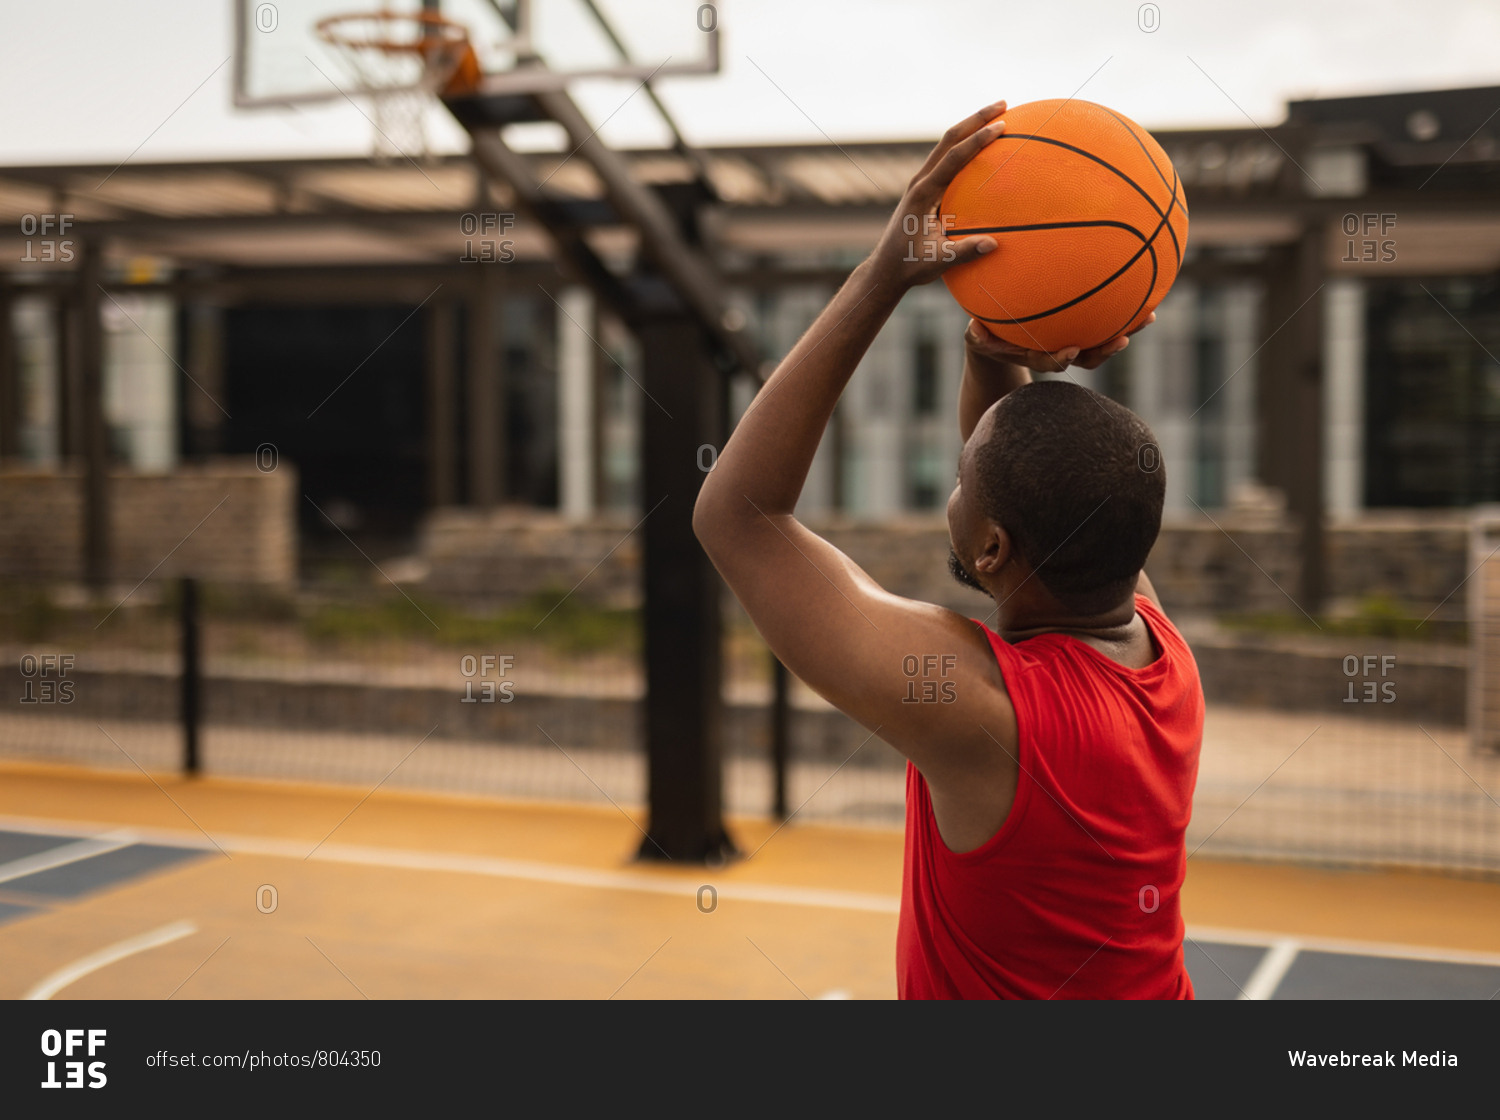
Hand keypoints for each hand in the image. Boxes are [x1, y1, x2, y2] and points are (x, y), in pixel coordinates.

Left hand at [866, 101, 1007, 289]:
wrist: (886, 269)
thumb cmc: (910, 266)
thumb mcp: (937, 262)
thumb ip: (964, 252)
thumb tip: (994, 244)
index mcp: (923, 193)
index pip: (953, 158)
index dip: (977, 140)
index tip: (1001, 126)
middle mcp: (920, 181)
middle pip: (949, 139)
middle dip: (976, 119)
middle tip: (1003, 104)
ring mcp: (921, 183)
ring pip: (947, 146)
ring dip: (971, 128)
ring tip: (998, 116)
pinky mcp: (925, 189)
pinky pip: (947, 161)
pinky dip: (966, 147)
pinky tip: (985, 148)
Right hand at [964, 312, 1156, 372]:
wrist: (996, 343)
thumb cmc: (985, 335)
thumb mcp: (978, 337)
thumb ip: (977, 336)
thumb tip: (974, 330)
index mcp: (1034, 354)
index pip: (1049, 360)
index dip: (1061, 358)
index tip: (1071, 351)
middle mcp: (1056, 350)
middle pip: (1085, 356)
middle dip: (1104, 351)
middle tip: (1120, 341)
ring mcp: (1070, 339)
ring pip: (1099, 341)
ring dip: (1123, 332)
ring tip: (1147, 318)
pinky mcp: (1079, 327)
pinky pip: (1102, 321)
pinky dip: (1123, 312)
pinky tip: (1143, 296)